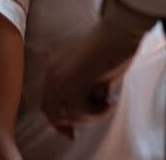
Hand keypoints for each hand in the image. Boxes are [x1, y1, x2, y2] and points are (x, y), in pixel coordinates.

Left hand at [41, 19, 141, 138]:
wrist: (117, 32)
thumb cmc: (110, 48)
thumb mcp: (88, 70)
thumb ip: (80, 89)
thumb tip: (81, 115)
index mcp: (54, 67)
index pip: (47, 101)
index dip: (58, 119)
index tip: (71, 132)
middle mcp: (52, 73)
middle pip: (51, 111)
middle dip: (68, 124)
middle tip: (80, 132)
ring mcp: (60, 78)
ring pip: (67, 114)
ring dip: (88, 117)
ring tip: (106, 105)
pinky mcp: (72, 83)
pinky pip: (80, 112)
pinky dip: (96, 113)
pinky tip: (109, 102)